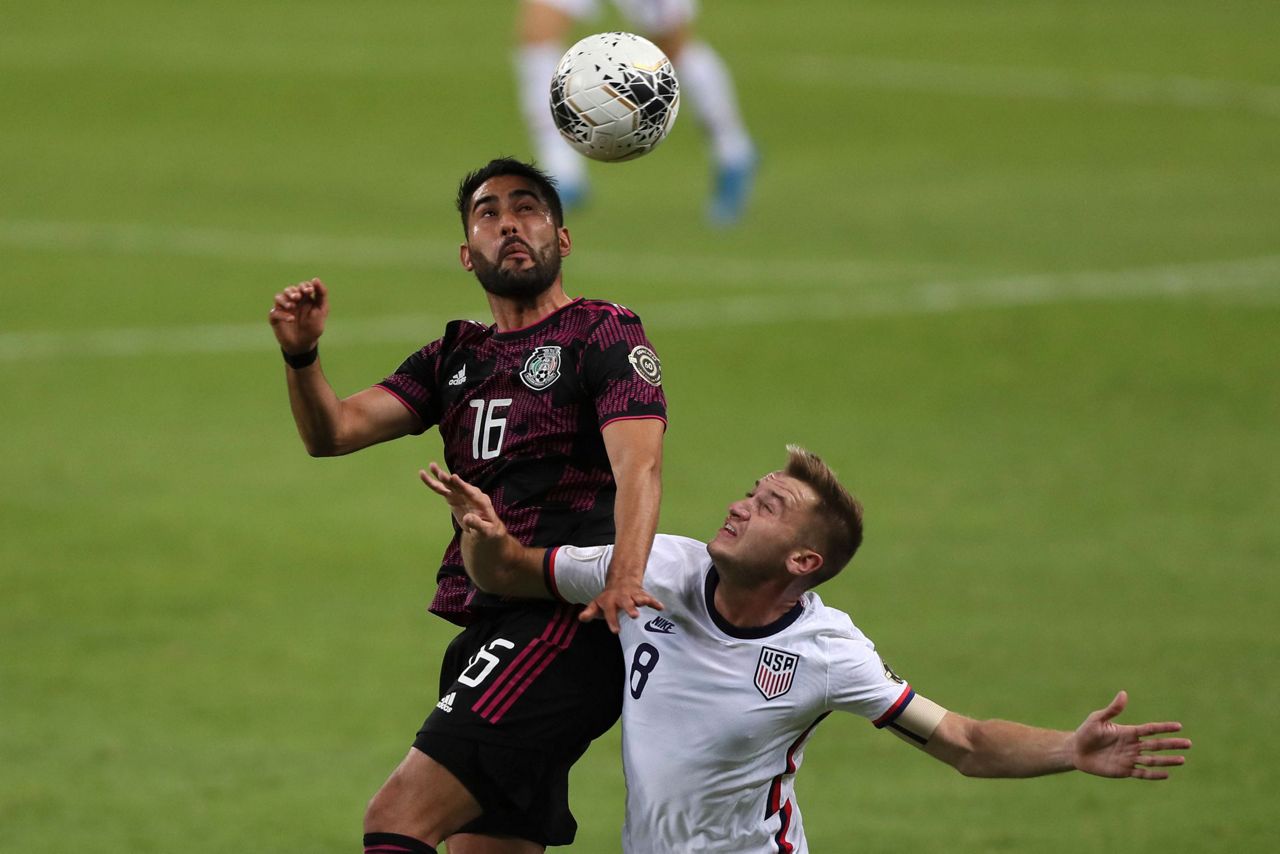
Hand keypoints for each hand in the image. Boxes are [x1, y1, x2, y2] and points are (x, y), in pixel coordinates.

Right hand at [269, 278, 328, 354]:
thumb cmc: (314, 327)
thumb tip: (315, 278)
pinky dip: (282, 314)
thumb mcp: (322, 310)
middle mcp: (292, 302)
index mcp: (304, 298)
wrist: (305, 344)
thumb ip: (322, 294)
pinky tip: (291, 319)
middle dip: (293, 291)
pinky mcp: (275, 318)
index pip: (302, 286)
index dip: (304, 286)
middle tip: (298, 297)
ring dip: (285, 300)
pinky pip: (274, 312)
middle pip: (289, 289)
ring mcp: (283, 309)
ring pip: (278, 297)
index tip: (309, 291)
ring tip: (292, 306)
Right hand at [419, 463, 506, 540]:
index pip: (470, 492)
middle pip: (458, 485)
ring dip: (440, 476)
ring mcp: (460, 495)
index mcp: (480, 501)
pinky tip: (424, 475)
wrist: (484, 529)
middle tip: (440, 473)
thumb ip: (477, 524)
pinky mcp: (453, 498)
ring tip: (431, 465)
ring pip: (449, 484)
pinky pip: (442, 490)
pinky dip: (433, 484)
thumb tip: (467, 518)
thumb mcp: (486, 531)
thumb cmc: (488, 530)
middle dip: (449, 480)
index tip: (454, 477)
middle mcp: (470, 494)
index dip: (461, 485)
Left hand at [580, 576, 663, 632]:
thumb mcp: (596, 604)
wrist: (621, 579)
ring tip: (646, 604)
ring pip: (638, 597)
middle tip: (634, 616)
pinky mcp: (641, 594)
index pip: (610, 612)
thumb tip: (581, 618)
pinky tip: (661, 607)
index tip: (616, 631)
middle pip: (626, 602)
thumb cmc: (608, 598)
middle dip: (630, 608)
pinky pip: (649, 598)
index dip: (612, 621)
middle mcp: (621, 597)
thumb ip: (589, 612)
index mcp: (609, 601)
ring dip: (643, 601)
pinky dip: (655, 602)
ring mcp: (632, 595)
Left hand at [1072, 691, 1190, 779]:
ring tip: (1182, 759)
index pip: (1150, 729)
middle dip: (1172, 744)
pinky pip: (1142, 773)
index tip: (1179, 726)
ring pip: (1153, 760)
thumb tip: (1124, 693)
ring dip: (1167, 760)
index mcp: (1128, 732)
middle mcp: (1132, 745)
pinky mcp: (1124, 771)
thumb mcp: (1097, 719)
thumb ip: (1112, 709)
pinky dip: (1154, 774)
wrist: (1076, 751)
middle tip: (1188, 743)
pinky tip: (1167, 774)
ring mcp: (1130, 758)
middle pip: (1156, 745)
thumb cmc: (1086, 732)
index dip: (1164, 728)